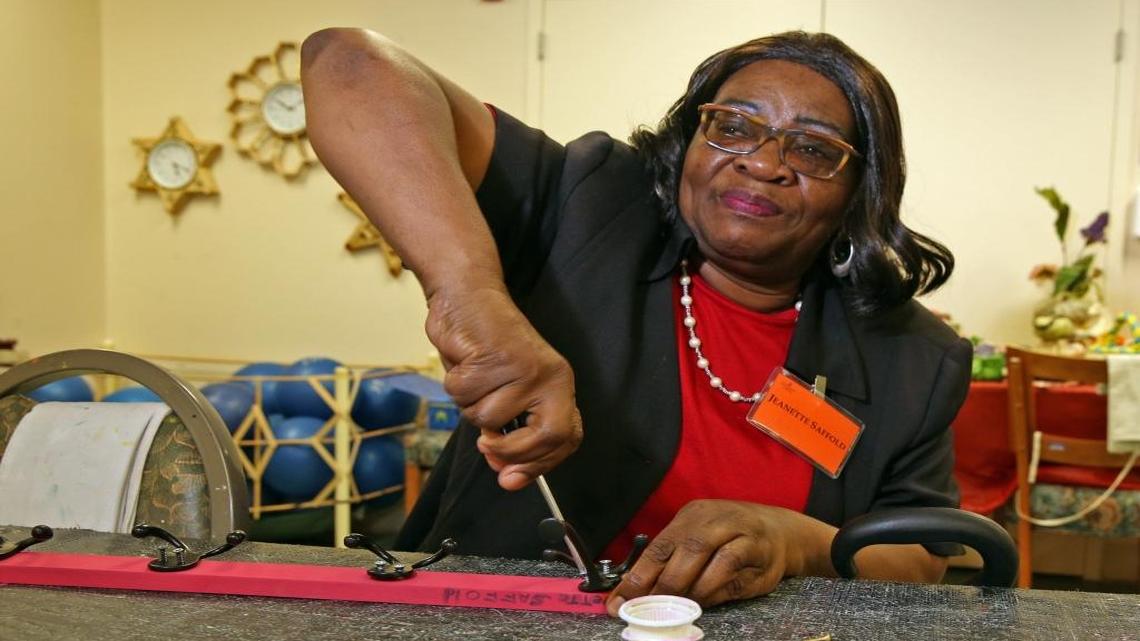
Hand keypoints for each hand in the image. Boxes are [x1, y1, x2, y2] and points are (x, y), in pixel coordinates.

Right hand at [426, 283, 582, 490]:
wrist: (468, 296)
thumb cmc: (486, 347)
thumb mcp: (509, 390)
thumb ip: (512, 430)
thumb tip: (505, 472)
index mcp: (559, 385)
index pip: (565, 438)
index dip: (540, 465)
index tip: (513, 479)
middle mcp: (548, 377)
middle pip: (542, 438)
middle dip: (509, 451)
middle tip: (487, 445)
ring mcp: (522, 368)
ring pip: (488, 418)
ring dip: (469, 404)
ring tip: (473, 376)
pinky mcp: (492, 358)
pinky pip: (464, 394)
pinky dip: (455, 383)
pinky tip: (463, 360)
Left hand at [605, 500, 834, 614]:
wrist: (781, 531)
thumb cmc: (731, 540)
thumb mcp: (699, 542)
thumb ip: (672, 563)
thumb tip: (635, 593)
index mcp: (691, 516)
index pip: (657, 547)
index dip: (637, 576)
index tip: (619, 602)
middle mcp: (713, 518)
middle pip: (680, 549)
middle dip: (660, 585)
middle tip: (647, 611)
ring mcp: (737, 530)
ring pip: (706, 556)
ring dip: (688, 587)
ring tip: (674, 608)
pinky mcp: (758, 549)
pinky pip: (732, 568)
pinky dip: (714, 586)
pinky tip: (705, 599)